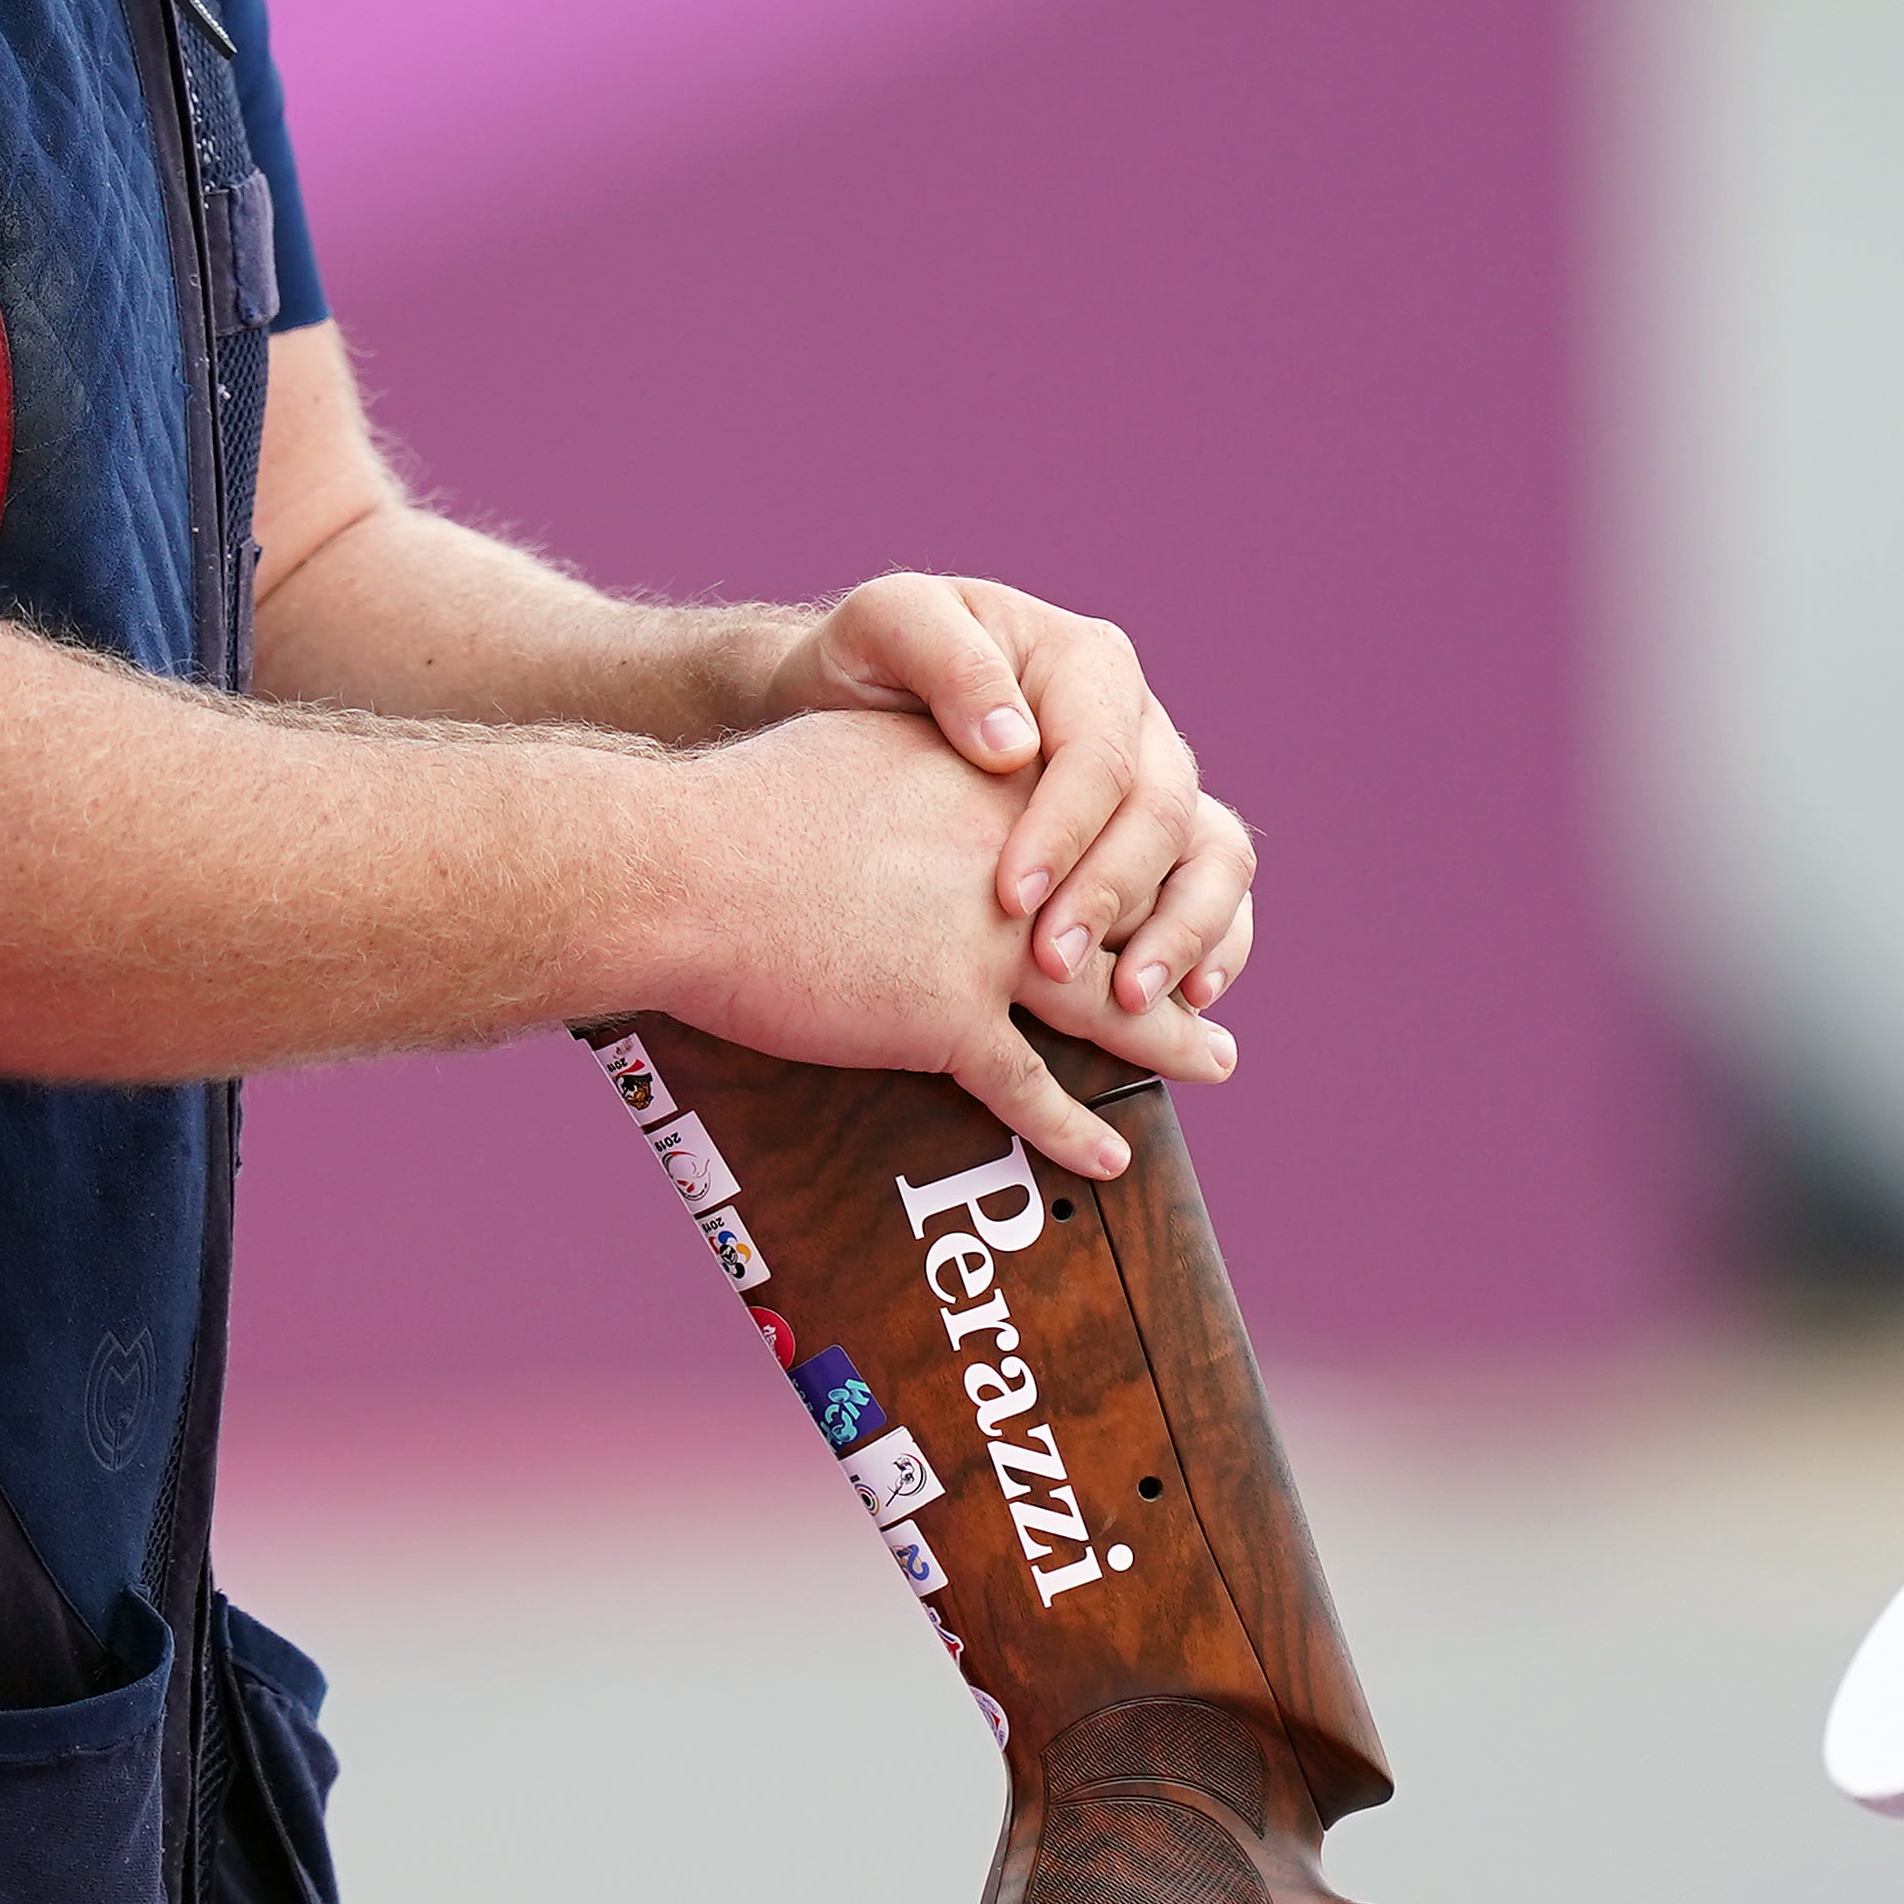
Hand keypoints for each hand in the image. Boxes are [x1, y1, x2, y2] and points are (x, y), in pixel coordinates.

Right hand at [644, 710, 1235, 1174]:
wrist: (682, 867)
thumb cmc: (742, 805)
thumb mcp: (859, 749)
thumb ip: (925, 765)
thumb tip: (938, 780)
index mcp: (997, 786)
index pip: (1108, 824)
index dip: (1150, 866)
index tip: (1171, 891)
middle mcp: (1015, 860)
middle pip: (1135, 909)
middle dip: (1186, 951)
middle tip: (1220, 984)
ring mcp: (987, 943)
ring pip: (1110, 998)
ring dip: (1171, 1039)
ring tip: (1215, 1060)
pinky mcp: (944, 1016)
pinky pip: (1029, 1085)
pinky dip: (1071, 1127)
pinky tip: (1106, 1153)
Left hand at [763, 574, 1259, 1023]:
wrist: (860, 701)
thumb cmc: (868, 661)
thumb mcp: (887, 627)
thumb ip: (950, 664)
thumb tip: (1013, 746)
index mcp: (1086, 663)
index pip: (1101, 756)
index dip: (1066, 832)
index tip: (1008, 899)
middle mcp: (1139, 722)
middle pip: (1162, 814)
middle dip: (1111, 898)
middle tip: (1049, 968)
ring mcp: (1156, 784)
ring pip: (1215, 854)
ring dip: (1184, 932)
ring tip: (1131, 998)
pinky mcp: (1158, 843)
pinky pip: (1214, 891)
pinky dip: (1215, 945)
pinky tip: (1182, 999)